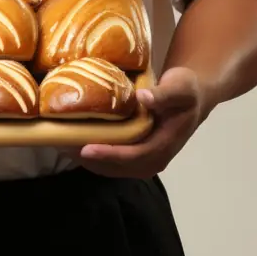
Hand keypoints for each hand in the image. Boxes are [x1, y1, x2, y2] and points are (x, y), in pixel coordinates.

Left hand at [73, 67, 210, 178]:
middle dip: (92, 160)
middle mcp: (155, 158)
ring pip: (114, 168)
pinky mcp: (138, 154)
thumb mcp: (180, 87)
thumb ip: (163, 94)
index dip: (110, 154)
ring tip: (63, 146)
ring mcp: (146, 159)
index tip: (86, 147)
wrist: (194, 97)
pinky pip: (115, 161)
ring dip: (90, 161)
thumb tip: (143, 98)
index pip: (134, 155)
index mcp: (165, 145)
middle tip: (63, 146)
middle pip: (120, 167)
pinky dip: (96, 156)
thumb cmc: (187, 90)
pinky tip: (77, 143)